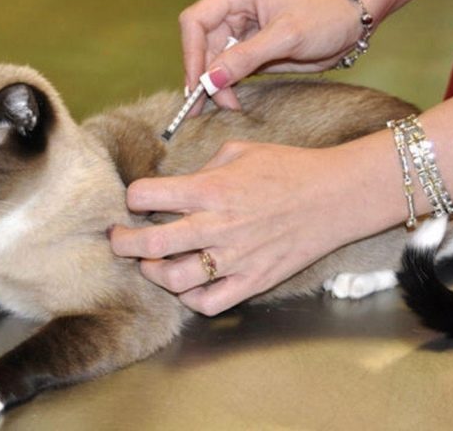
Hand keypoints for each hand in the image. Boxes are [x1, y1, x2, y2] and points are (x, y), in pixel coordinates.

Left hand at [109, 141, 365, 315]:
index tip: (134, 200)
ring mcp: (235, 258)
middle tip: (117, 240)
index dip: (133, 196)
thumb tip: (181, 183)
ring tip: (150, 264)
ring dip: (152, 272)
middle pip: (151, 244)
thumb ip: (205, 166)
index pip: (147, 195)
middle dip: (123, 243)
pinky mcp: (253, 281)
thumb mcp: (242, 150)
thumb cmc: (289, 168)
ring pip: (174, 280)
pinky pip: (209, 303)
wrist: (334, 196)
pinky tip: (186, 286)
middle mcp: (217, 226)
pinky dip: (189, 299)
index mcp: (210, 189)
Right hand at [179, 0, 362, 112]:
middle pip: (200, 44)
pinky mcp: (248, 51)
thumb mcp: (286, 37)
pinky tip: (229, 101)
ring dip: (213, 85)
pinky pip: (227, 70)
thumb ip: (246, 57)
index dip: (190, 52)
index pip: (196, 21)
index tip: (197, 83)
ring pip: (211, 61)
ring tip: (225, 107)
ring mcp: (239, 32)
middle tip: (205, 106)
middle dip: (202, 75)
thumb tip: (210, 79)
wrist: (350, 25)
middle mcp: (233, 11)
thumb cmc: (324, 17)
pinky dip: (225, 87)